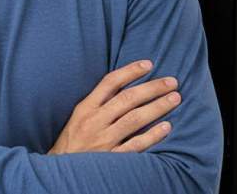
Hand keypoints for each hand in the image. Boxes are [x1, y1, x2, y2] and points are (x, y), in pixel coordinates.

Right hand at [48, 60, 179, 154]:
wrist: (61, 171)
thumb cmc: (72, 140)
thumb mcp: (79, 116)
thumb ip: (98, 101)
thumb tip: (125, 84)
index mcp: (85, 108)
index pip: (110, 82)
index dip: (130, 71)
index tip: (149, 64)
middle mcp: (95, 121)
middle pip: (127, 99)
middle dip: (152, 88)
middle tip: (172, 82)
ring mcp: (104, 140)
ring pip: (134, 119)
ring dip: (157, 107)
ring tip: (175, 98)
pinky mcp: (112, 159)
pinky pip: (136, 145)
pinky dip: (152, 135)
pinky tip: (166, 127)